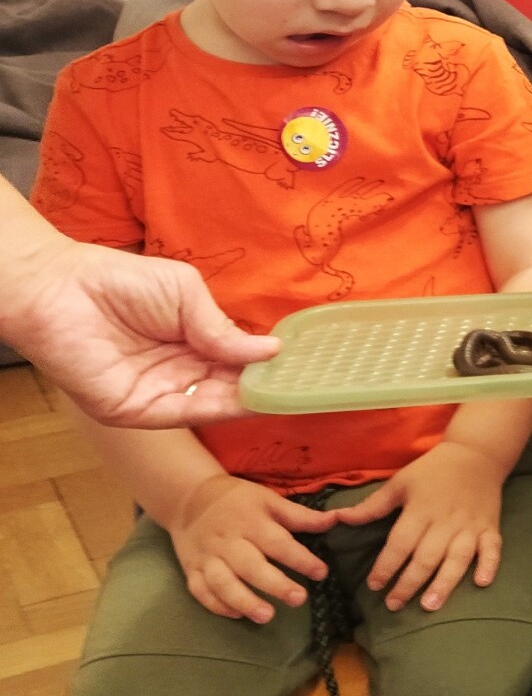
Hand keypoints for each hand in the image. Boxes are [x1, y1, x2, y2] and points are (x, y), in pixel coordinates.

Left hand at [2, 236, 277, 427]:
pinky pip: (185, 414)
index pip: (238, 362)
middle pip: (232, 387)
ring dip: (253, 399)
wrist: (60, 288)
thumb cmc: (120, 281)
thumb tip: (272, 350)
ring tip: (290, 389)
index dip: (268, 363)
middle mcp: (179, 374)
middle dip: (268, 384)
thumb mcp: (187, 295)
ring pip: (215, 405)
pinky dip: (221, 409)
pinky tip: (252, 396)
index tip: (304, 362)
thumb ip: (223, 328)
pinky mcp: (136, 411)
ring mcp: (158, 395)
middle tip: (308, 381)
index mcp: (192, 345)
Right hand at [166, 473, 336, 622]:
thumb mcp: (269, 499)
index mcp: (251, 521)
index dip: (301, 559)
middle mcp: (228, 541)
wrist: (187, 497)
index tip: (322, 572)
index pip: (278, 543)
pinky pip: (200, 591)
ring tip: (266, 617)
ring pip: (222, 582)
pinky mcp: (190, 569)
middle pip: (250, 566)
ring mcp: (207, 557)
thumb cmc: (237, 500)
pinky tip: (237, 615)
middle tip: (299, 599)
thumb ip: (300, 515)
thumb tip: (336, 519)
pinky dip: (217, 605)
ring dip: (244, 601)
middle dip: (274, 584)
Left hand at [333, 439, 510, 612]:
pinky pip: (492, 549)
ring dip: (444, 583)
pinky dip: (489, 566)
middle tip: (393, 605)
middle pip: (426, 557)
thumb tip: (340, 519)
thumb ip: (372, 506)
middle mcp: (446, 521)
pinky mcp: (490, 528)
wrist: (477, 454)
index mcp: (421, 510)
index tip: (373, 586)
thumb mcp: (400, 482)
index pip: (400, 544)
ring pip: (458, 559)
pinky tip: (481, 583)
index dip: (385, 566)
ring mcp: (471, 526)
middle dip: (409, 584)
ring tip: (429, 606)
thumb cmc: (433, 470)